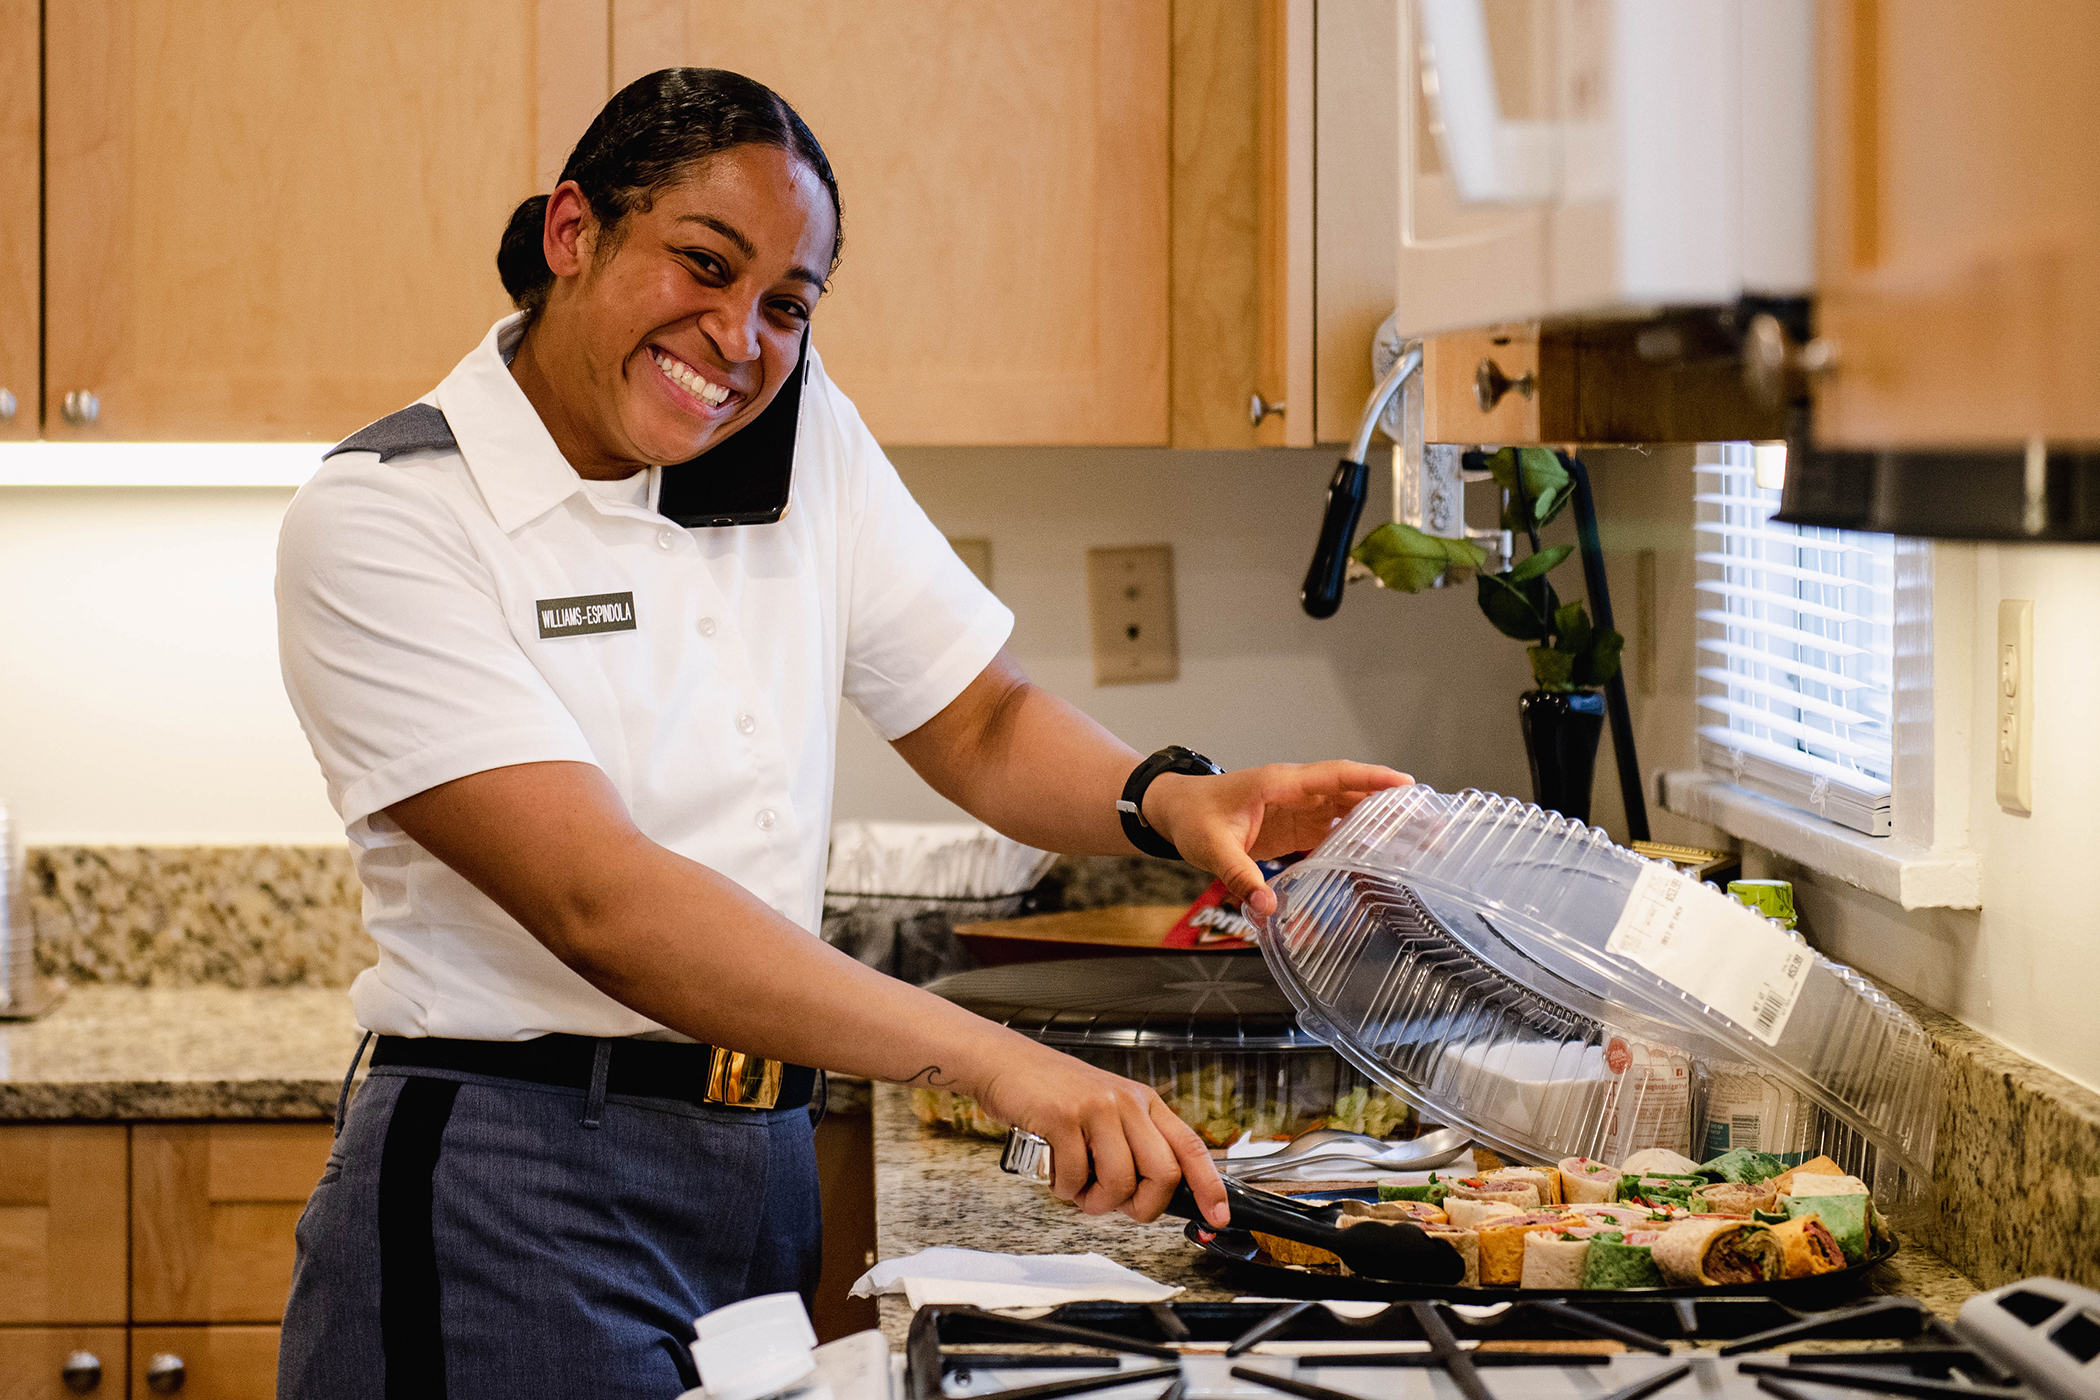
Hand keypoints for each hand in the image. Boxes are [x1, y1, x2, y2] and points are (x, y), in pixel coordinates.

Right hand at [968, 1039, 1229, 1226]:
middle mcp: (1126, 1102)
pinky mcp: (1062, 1117)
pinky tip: (1055, 1175)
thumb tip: (1150, 1197)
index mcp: (1144, 1103)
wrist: (1005, 1063)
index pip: (1190, 1147)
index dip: (1209, 1186)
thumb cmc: (1054, 1094)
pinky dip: (1064, 1189)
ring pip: (1120, 1180)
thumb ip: (1131, 1145)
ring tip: (1078, 1190)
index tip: (1218, 1216)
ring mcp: (1095, 1107)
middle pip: (1163, 1173)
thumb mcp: (1106, 1110)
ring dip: (1097, 1202)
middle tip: (1119, 1208)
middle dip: (1142, 1206)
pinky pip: (1075, 1176)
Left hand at [1144, 761, 1410, 916]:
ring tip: (1419, 843)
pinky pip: (1334, 831)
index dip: (1371, 779)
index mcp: (1280, 784)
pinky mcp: (1296, 827)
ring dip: (1380, 825)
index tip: (1406, 785)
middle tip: (1431, 825)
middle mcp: (1296, 792)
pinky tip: (1380, 860)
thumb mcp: (1212, 848)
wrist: (1174, 812)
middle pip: (1352, 794)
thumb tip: (1268, 907)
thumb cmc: (1192, 818)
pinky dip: (1357, 843)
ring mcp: (1298, 809)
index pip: (1334, 776)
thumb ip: (1240, 877)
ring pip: (1348, 812)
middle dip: (1391, 806)